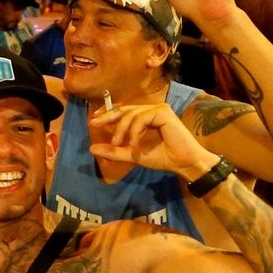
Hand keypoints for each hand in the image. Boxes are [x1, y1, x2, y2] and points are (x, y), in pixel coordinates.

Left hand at [88, 100, 215, 177]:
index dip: (108, 112)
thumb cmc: (162, 158)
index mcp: (146, 117)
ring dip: (122, 129)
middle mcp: (152, 110)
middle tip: (95, 124)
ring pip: (131, 114)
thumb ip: (114, 151)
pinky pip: (141, 118)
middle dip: (108, 117)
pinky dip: (134, 131)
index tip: (94, 119)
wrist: (182, 163)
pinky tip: (134, 144)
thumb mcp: (132, 154)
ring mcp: (158, 110)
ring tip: (119, 144)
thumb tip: (91, 148)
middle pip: (124, 109)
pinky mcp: (163, 112)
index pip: (123, 110)